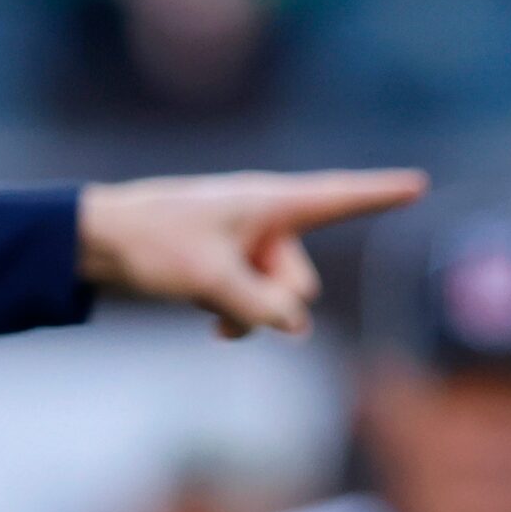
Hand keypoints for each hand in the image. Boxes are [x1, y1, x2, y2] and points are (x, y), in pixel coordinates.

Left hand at [78, 169, 429, 337]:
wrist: (91, 243)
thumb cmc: (151, 243)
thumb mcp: (210, 279)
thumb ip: (259, 306)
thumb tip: (294, 328)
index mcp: (268, 203)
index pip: (339, 198)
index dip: (381, 194)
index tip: (419, 183)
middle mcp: (263, 221)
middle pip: (299, 280)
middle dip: (273, 299)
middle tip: (222, 290)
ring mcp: (244, 247)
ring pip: (275, 299)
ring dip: (248, 313)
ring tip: (207, 305)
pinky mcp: (224, 268)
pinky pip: (251, 304)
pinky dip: (237, 316)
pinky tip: (212, 327)